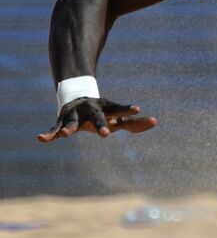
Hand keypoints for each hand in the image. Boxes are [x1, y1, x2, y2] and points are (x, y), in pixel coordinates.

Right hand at [37, 97, 156, 142]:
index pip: (119, 110)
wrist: (77, 98)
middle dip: (101, 125)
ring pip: (73, 122)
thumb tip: (154, 122)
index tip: (138, 109)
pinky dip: (49, 134)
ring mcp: (76, 114)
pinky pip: (55, 128)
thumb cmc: (103, 112)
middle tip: (106, 135)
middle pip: (98, 117)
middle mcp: (91, 110)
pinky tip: (41, 139)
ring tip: (64, 136)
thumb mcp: (118, 118)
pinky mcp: (63, 120)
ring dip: (69, 129)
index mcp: (107, 109)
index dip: (128, 109)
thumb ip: (135, 123)